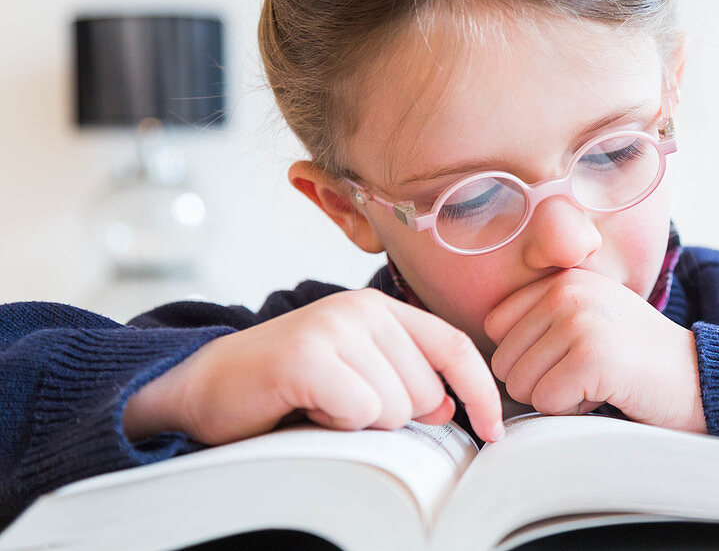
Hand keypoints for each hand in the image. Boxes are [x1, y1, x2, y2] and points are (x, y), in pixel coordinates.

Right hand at [123, 288, 503, 444]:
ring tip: (318, 404)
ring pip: (395, 406)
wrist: (202, 387)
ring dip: (358, 422)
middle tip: (339, 403)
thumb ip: (405, 380)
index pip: (454, 346)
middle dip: (391, 415)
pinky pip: (360, 412)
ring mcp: (333, 326)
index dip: (480, 391)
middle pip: (426, 390)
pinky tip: (304, 407)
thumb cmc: (286, 388)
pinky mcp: (307, 354)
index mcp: (380, 309)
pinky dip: (334, 424)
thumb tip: (450, 406)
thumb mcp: (355, 377)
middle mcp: (361, 308)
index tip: (494, 432)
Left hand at [483, 268, 705, 432]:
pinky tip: (607, 393)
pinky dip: (573, 412)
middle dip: (541, 381)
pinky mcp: (591, 356)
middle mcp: (567, 291)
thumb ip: (542, 320)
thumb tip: (483, 355)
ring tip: (598, 381)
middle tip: (588, 373)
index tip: (569, 356)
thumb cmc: (638, 360)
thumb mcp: (589, 319)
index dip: (527, 355)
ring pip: (520, 383)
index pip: (496, 325)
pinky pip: (546, 402)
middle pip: (503, 359)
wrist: (700, 377)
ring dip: (557, 398)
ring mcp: (580, 320)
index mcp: (563, 279)